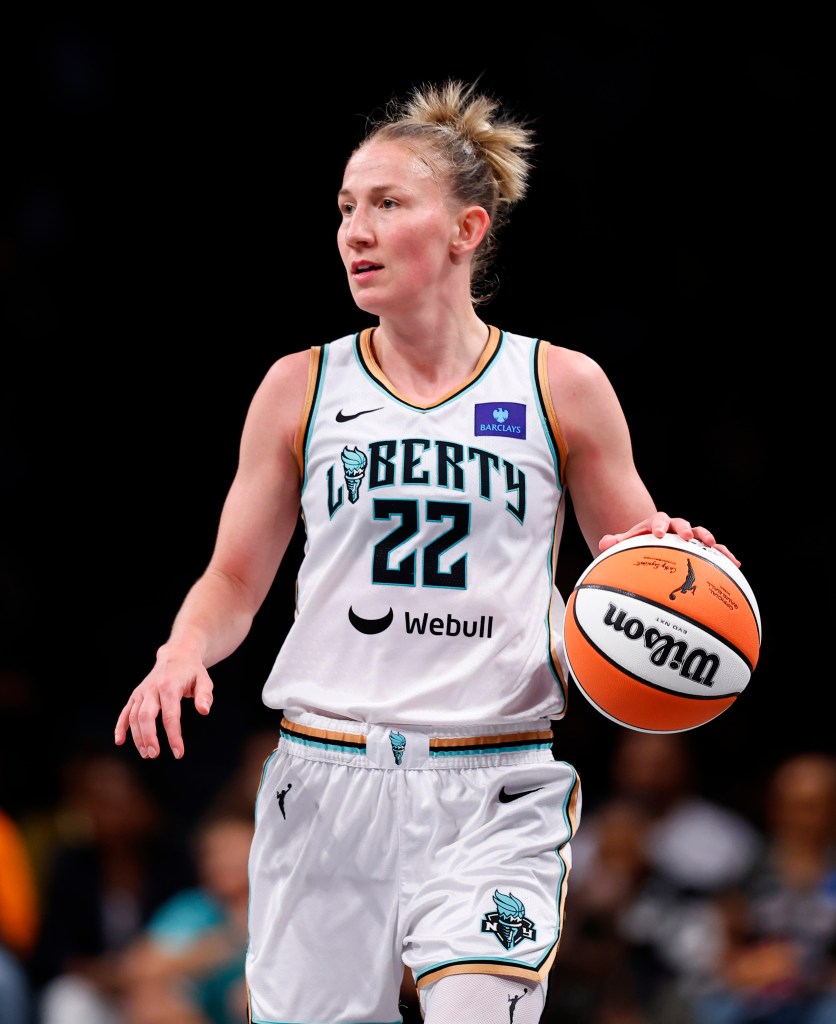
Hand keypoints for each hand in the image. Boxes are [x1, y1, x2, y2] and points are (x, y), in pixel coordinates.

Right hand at [114, 650, 213, 759]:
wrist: (176, 655)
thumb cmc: (192, 672)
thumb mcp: (204, 680)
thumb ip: (204, 696)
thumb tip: (204, 711)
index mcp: (170, 686)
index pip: (171, 715)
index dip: (174, 736)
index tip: (178, 753)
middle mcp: (152, 688)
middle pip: (146, 716)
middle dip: (149, 737)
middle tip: (154, 755)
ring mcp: (142, 692)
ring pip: (134, 716)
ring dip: (137, 736)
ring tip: (146, 754)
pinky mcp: (136, 695)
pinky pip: (125, 712)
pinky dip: (120, 726)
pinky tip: (120, 741)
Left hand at [598, 513, 739, 566]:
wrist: (651, 548)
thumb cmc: (637, 547)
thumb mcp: (624, 545)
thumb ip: (614, 543)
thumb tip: (604, 542)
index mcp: (656, 524)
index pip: (658, 519)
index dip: (658, 525)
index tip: (657, 534)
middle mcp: (675, 528)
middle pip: (681, 523)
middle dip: (685, 528)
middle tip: (687, 536)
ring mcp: (689, 538)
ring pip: (701, 534)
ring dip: (707, 538)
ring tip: (713, 546)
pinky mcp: (701, 549)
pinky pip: (715, 550)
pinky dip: (724, 555)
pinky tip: (735, 563)